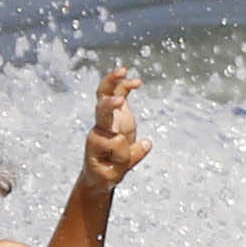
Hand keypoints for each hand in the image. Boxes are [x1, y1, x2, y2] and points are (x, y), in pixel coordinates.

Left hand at [77, 67, 149, 196]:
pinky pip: (118, 93)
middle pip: (101, 112)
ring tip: (125, 73)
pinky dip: (125, 85)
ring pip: (105, 95)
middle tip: (118, 101)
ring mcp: (107, 117)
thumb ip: (132, 158)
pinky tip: (137, 82)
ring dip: (114, 83)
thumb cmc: (107, 171)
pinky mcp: (116, 111)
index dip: (112, 137)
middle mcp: (100, 127)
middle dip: (109, 106)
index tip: (119, 143)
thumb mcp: (116, 173)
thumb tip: (147, 143)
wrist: (100, 166)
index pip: (103, 138)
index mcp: (98, 145)